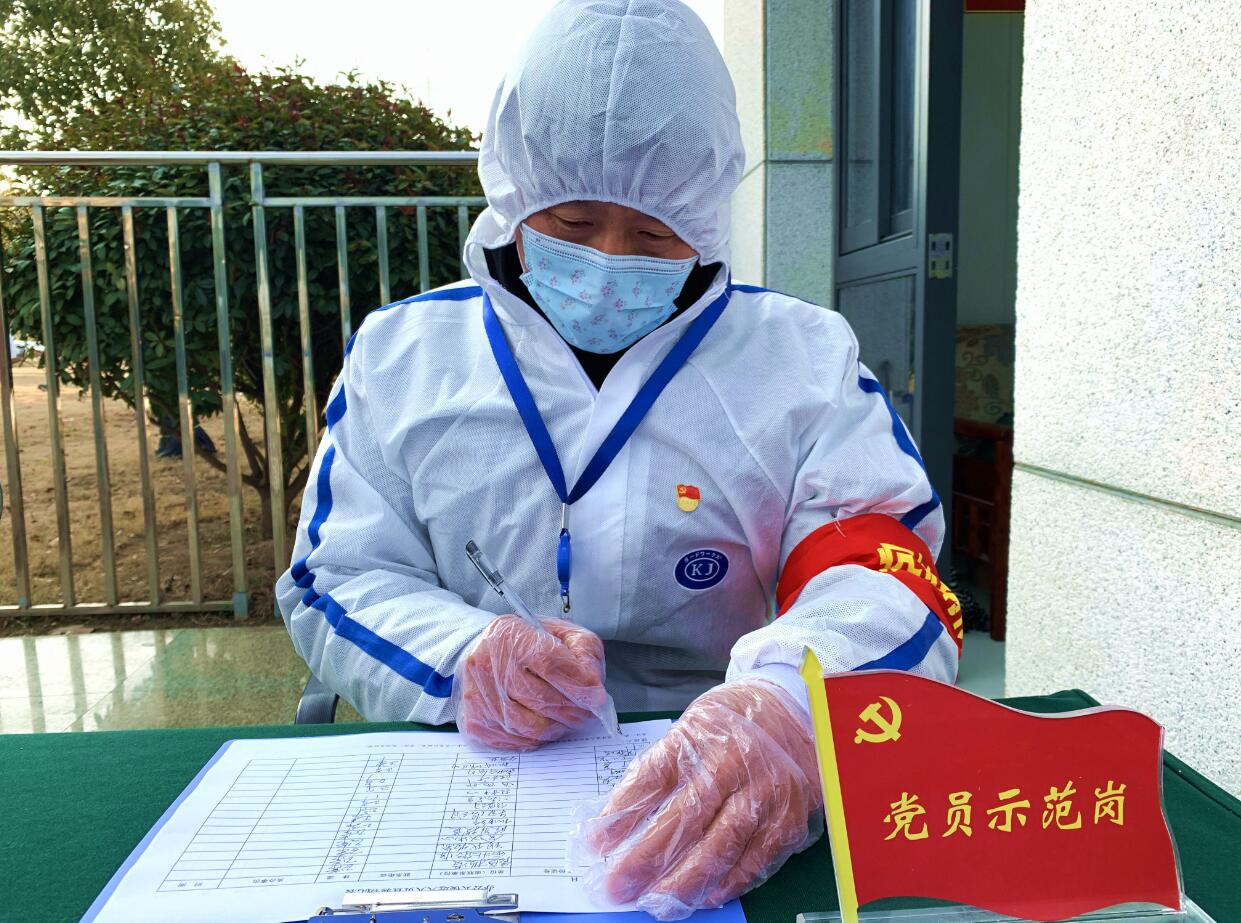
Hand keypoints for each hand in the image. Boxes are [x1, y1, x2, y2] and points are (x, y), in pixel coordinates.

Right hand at [457, 615, 608, 750]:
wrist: (483, 651)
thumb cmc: (527, 643)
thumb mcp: (560, 632)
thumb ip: (582, 651)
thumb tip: (593, 686)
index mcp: (510, 636)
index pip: (549, 663)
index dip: (578, 684)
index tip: (597, 697)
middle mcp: (488, 665)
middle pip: (542, 698)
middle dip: (574, 710)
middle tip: (588, 712)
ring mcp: (478, 696)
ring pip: (531, 726)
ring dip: (559, 726)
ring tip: (568, 718)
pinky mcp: (476, 722)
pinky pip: (517, 740)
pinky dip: (539, 737)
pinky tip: (546, 723)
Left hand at [579, 681, 822, 919]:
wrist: (792, 710)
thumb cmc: (729, 724)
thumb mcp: (687, 730)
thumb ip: (657, 772)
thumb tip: (614, 820)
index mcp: (700, 737)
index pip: (652, 779)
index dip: (621, 815)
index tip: (594, 844)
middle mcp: (733, 763)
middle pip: (685, 818)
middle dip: (646, 858)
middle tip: (617, 887)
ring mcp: (764, 791)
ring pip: (721, 844)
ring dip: (685, 880)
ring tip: (657, 902)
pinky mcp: (788, 817)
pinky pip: (756, 858)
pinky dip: (729, 881)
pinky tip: (705, 895)